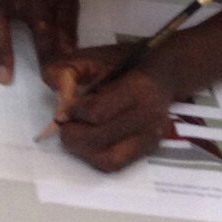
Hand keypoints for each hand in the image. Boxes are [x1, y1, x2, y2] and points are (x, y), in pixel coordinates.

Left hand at [41, 46, 176, 173]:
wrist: (163, 73)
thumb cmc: (125, 62)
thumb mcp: (92, 56)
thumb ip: (67, 71)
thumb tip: (58, 106)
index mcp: (137, 89)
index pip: (96, 112)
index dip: (73, 112)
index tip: (65, 107)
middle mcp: (148, 117)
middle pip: (98, 139)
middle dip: (72, 134)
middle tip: (65, 124)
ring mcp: (150, 137)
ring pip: (108, 160)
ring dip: (82, 151)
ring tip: (76, 134)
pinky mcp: (149, 149)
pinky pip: (116, 164)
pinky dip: (96, 157)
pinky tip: (89, 143)